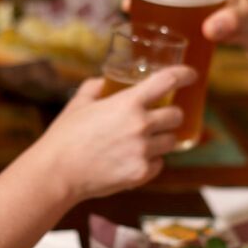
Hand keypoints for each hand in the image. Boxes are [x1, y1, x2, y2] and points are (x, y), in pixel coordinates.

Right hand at [36, 66, 195, 200]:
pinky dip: (151, 161)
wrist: (56, 172)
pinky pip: (159, 164)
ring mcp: (143, 151)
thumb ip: (96, 86)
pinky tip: (133, 159)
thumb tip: (105, 81)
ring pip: (171, 142)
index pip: (168, 81)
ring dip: (161, 139)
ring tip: (141, 141)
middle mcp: (141, 126)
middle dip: (170, 115)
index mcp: (128, 103)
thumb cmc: (65, 135)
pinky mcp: (141, 174)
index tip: (191, 75)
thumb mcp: (79, 102)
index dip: (184, 74)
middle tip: (159, 117)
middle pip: (176, 116)